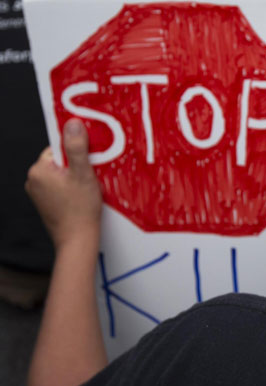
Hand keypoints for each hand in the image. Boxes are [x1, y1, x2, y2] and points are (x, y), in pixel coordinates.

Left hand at [25, 119, 101, 248]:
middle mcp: (33, 180)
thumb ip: (76, 147)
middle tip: (90, 178)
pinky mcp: (45, 203)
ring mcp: (37, 193)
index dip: (77, 153)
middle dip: (77, 166)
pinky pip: (59, 187)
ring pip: (61, 175)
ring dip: (75, 178)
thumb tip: (72, 123)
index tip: (89, 163)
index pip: (58, 148)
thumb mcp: (83, 174)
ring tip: (87, 190)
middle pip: (60, 161)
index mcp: (38, 170)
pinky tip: (81, 198)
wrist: (77, 240)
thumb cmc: (81, 209)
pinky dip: (71, 189)